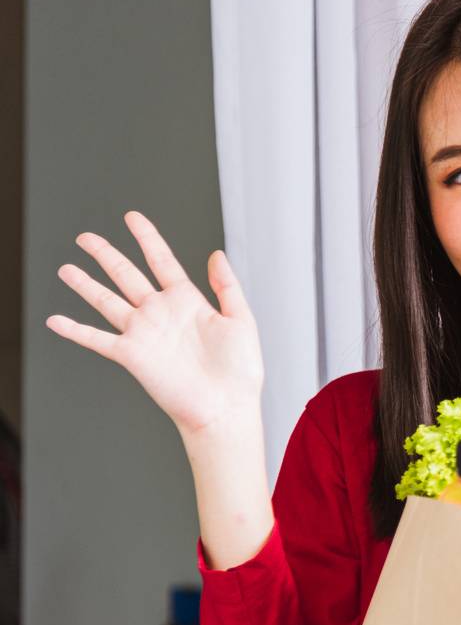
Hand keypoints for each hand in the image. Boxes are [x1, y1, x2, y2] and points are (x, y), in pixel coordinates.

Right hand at [47, 211, 264, 438]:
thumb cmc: (239, 370)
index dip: (146, 237)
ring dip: (86, 285)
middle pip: (126, 275)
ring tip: (66, 269)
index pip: (162, 260)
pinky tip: (55, 320)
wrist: (226, 407)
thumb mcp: (241, 320)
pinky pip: (97, 339)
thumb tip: (216, 254)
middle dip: (106, 254)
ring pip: (107, 301)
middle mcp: (161, 313)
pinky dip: (75, 330)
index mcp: (188, 301)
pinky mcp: (132, 355)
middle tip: (86, 237)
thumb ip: (226, 286)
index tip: (132, 217)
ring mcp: (143, 333)